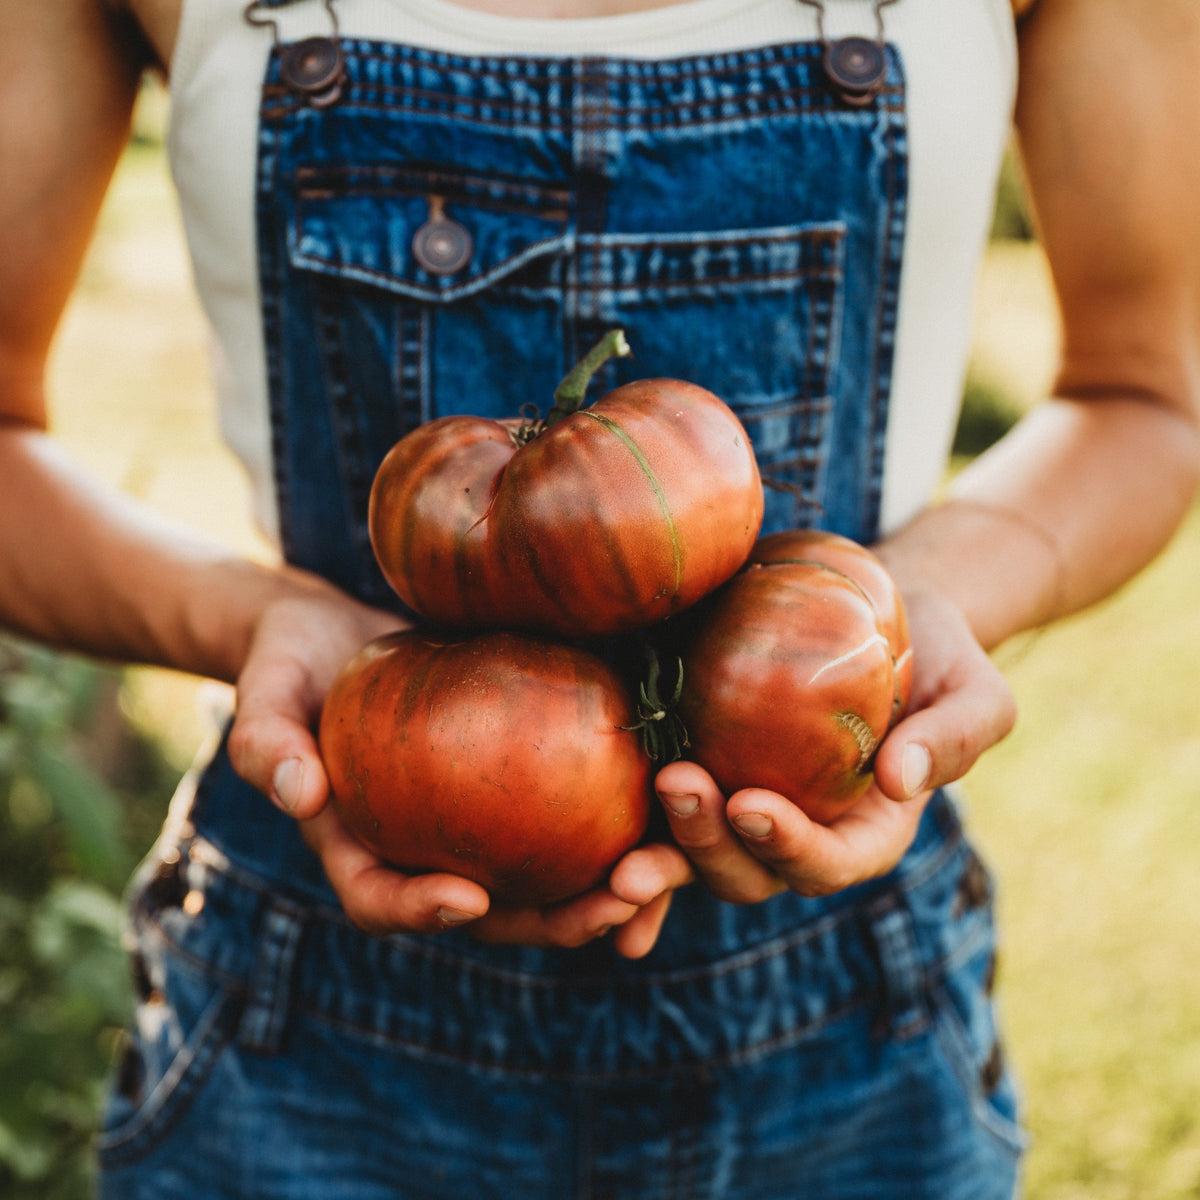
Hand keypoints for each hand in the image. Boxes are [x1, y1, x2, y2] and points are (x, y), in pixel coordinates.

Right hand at [226, 573, 693, 954]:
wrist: (336, 633)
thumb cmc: (291, 662)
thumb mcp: (267, 693)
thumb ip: (269, 742)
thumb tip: (297, 792)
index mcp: (359, 847)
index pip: (383, 899)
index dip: (422, 912)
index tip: (467, 898)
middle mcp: (429, 849)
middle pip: (493, 910)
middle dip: (556, 921)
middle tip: (613, 907)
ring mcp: (479, 821)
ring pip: (550, 874)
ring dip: (611, 886)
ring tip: (668, 873)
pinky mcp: (522, 778)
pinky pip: (576, 810)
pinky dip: (624, 820)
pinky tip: (676, 802)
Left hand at [654, 587, 1015, 901]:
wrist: (881, 613)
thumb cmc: (939, 655)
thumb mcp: (975, 691)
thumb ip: (955, 738)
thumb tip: (903, 780)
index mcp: (866, 830)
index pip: (831, 862)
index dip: (792, 847)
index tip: (755, 806)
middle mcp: (798, 832)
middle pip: (750, 871)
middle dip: (711, 845)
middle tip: (679, 785)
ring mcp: (744, 804)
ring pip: (695, 855)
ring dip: (658, 860)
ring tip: (619, 854)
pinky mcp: (703, 765)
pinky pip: (658, 812)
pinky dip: (631, 841)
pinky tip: (591, 852)